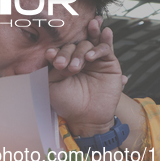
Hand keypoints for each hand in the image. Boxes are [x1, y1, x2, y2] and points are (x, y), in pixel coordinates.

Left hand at [46, 18, 122, 136]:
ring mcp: (94, 59)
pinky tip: (90, 56)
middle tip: (63, 66)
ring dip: (81, 50)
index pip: (60, 48)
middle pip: (74, 44)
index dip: (56, 51)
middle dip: (67, 53)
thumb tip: (54, 51)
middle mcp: (78, 57)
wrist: (86, 118)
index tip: (51, 56)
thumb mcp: (52, 85)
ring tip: (79, 62)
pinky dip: (98, 48)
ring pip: (89, 42)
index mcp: (64, 61)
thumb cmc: (67, 102)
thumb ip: (51, 67)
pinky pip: (105, 48)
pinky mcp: (109, 63)